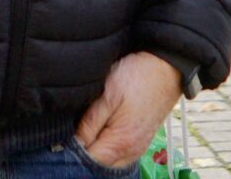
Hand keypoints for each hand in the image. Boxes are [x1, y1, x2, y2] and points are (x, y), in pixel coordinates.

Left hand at [75, 51, 182, 168]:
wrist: (166, 67)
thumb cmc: (137, 76)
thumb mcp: (107, 94)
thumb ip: (89, 123)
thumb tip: (75, 143)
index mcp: (120, 142)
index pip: (88, 160)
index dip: (73, 149)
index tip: (65, 133)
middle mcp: (131, 152)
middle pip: (98, 164)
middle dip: (84, 151)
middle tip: (74, 128)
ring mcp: (137, 148)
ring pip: (108, 161)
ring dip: (96, 149)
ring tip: (88, 127)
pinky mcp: (141, 142)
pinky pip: (119, 155)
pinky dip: (107, 148)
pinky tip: (102, 130)